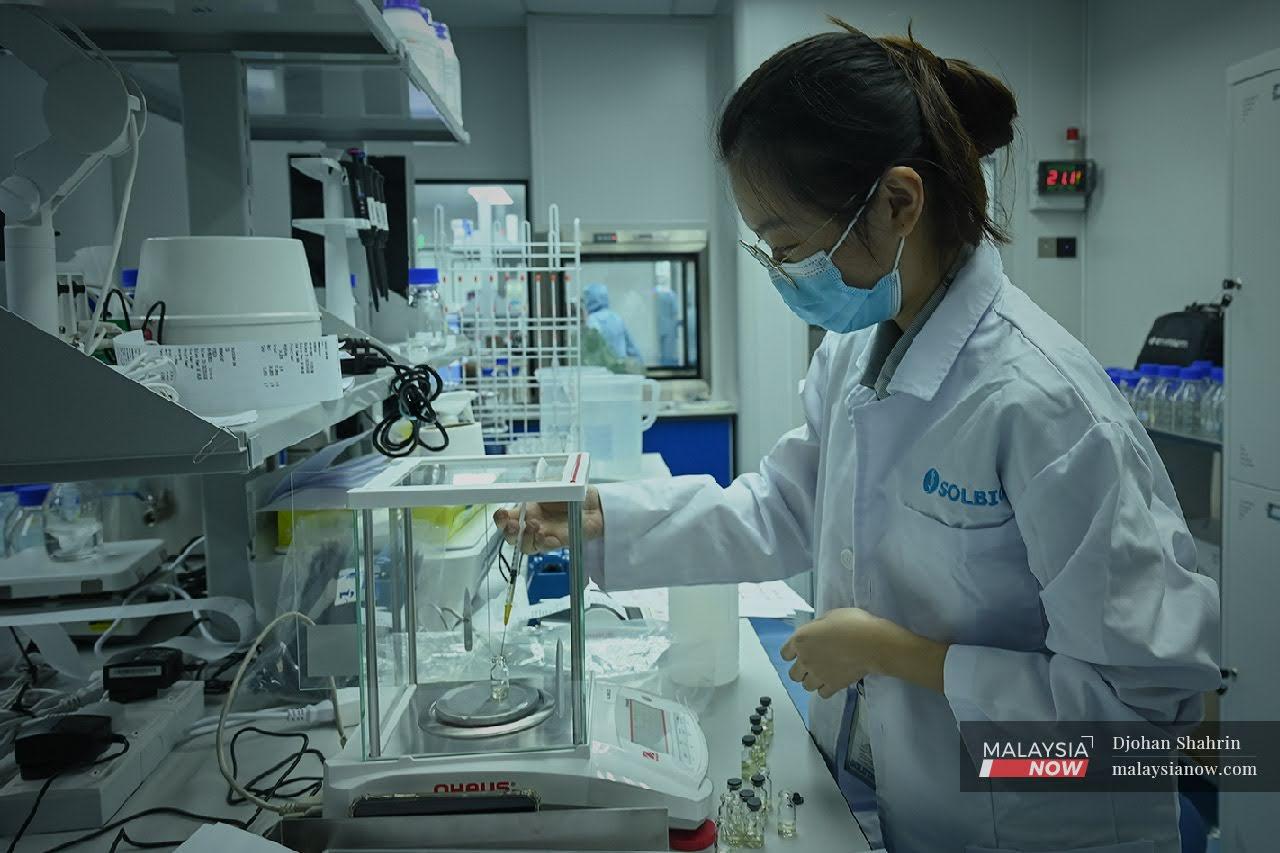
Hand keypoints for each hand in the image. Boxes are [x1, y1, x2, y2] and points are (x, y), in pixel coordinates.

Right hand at [493, 486, 603, 553]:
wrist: (595, 503)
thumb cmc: (574, 493)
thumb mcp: (551, 484)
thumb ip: (536, 487)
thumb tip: (521, 487)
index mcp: (528, 509)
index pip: (507, 518)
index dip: (500, 519)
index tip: (501, 514)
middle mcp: (534, 524)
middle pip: (512, 536)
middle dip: (508, 532)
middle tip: (513, 525)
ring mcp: (545, 535)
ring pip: (525, 546)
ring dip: (524, 537)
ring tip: (533, 526)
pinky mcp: (558, 542)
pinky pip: (544, 547)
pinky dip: (541, 541)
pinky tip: (544, 532)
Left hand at [781, 608, 949, 697]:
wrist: (871, 642)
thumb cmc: (852, 623)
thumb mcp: (830, 616)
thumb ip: (817, 627)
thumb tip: (817, 632)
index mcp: (800, 640)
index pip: (784, 653)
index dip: (792, 653)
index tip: (800, 652)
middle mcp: (805, 659)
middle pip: (793, 674)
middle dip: (801, 670)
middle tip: (813, 664)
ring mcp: (818, 675)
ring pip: (806, 686)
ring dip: (812, 681)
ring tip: (823, 673)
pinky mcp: (833, 686)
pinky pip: (822, 694)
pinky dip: (826, 689)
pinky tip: (833, 681)